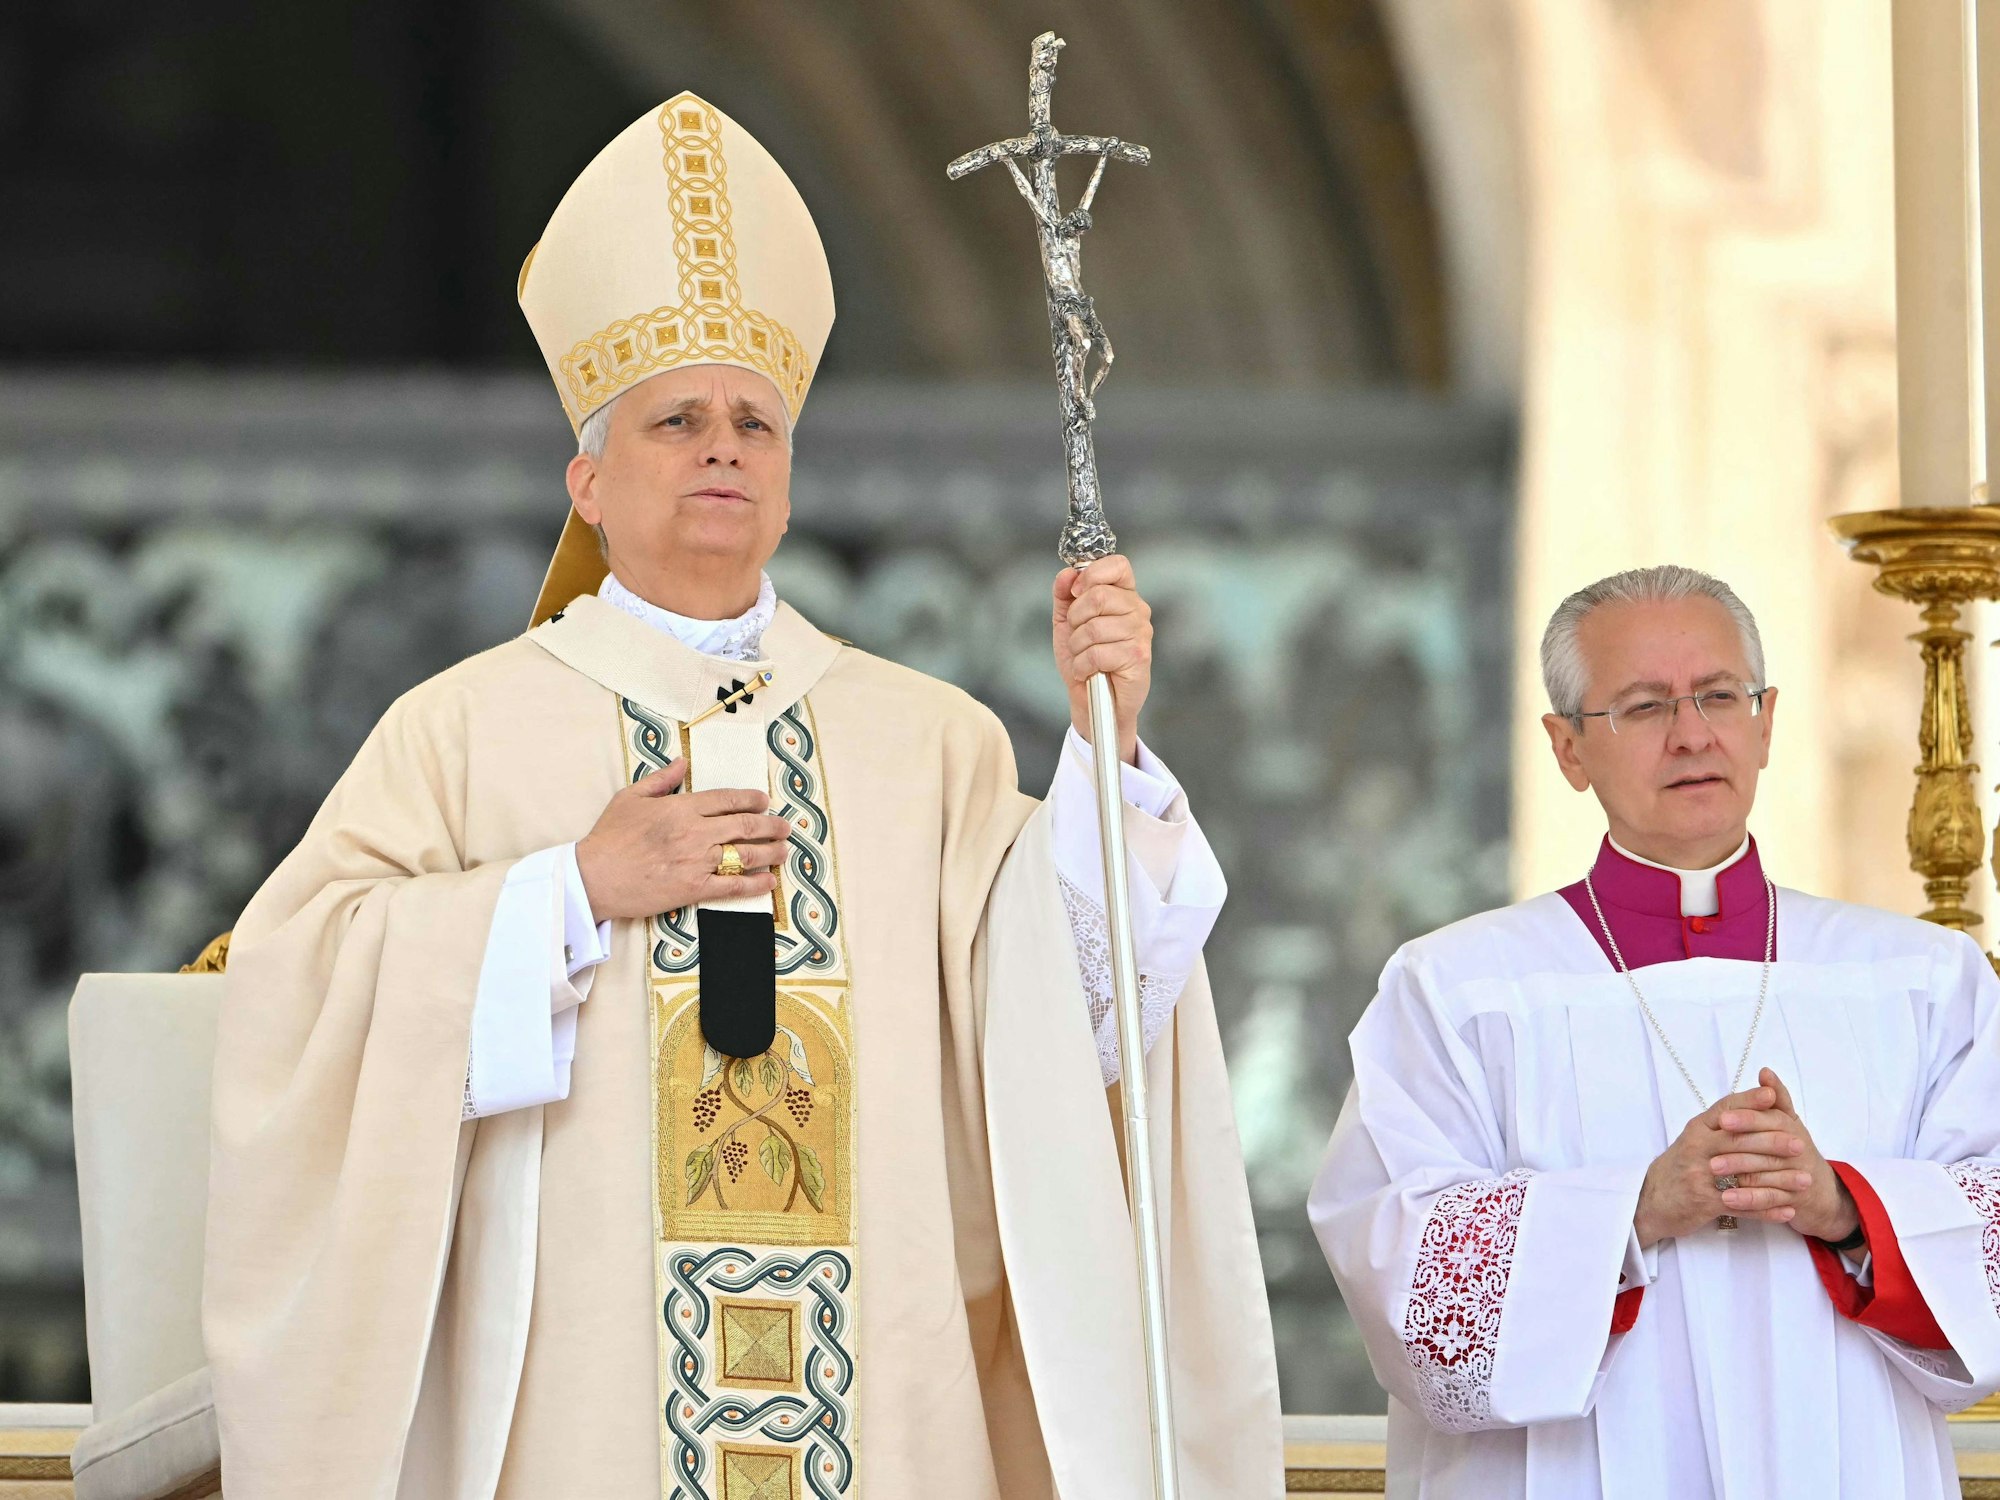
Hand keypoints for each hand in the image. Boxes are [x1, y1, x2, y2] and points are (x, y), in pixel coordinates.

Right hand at [573, 759, 791, 920]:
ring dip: (770, 852)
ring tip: (784, 851)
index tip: (765, 801)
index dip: (752, 799)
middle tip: (784, 826)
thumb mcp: (631, 797)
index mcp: (681, 807)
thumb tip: (683, 762)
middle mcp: (695, 832)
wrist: (592, 878)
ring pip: (745, 855)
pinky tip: (769, 882)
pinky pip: (733, 885)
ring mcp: (697, 861)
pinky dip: (756, 884)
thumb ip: (661, 779)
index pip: (728, 799)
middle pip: (745, 825)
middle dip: (771, 825)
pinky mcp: (694, 889)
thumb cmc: (609, 837)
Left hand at [1053, 554, 1152, 765]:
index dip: (1092, 574)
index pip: (1118, 565)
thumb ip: (1064, 595)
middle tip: (1077, 636)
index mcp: (1124, 596)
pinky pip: (1097, 652)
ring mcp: (1140, 634)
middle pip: (1098, 596)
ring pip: (1093, 627)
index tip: (1077, 593)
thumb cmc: (1085, 660)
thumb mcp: (1066, 624)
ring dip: (1077, 647)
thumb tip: (1067, 574)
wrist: (1093, 701)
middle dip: (1075, 619)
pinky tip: (1088, 672)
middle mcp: (1137, 611)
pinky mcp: (1138, 657)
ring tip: (1083, 657)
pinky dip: (1083, 665)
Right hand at [1635, 1082, 1804, 1247]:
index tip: (1773, 1095)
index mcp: (1696, 1129)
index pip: (1725, 1109)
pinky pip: (1742, 1206)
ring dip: (1779, 1180)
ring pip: (1745, 1174)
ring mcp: (1698, 1175)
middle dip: (1773, 1141)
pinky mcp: (1703, 1202)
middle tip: (1801, 1144)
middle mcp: (1696, 1149)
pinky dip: (1767, 1210)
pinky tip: (1788, 1211)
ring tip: (1806, 1181)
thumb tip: (1750, 1103)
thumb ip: (1719, 1124)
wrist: (1649, 1201)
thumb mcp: (1694, 1140)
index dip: (1749, 1102)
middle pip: (1738, 1140)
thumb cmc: (1679, 1167)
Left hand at [1709, 1067, 1859, 1245]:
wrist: (1818, 1189)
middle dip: (1737, 1149)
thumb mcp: (1786, 1121)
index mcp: (1791, 1127)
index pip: (1770, 1119)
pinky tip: (1727, 1200)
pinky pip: (1771, 1200)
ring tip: (1713, 1176)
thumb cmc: (1795, 1148)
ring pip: (1767, 1174)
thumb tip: (1765, 1071)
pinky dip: (1750, 1200)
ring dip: (1739, 1175)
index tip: (1722, 1120)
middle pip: (1768, 1147)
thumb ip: (1775, 1098)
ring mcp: (1799, 1175)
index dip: (1747, 1119)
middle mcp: (1798, 1149)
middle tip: (1710, 1153)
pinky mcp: (1795, 1198)